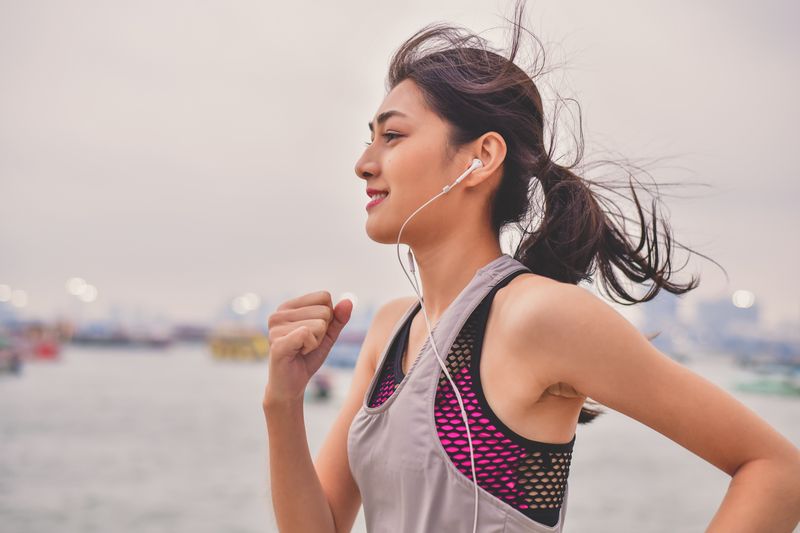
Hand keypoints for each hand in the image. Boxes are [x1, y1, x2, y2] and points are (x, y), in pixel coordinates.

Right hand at [263, 291, 352, 405]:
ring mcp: (276, 328)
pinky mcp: (278, 342)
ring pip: (319, 324)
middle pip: (324, 311)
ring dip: (316, 341)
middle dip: (322, 331)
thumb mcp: (328, 336)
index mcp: (288, 307)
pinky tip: (299, 353)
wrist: (291, 385)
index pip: (324, 297)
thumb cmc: (307, 358)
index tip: (313, 333)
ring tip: (301, 350)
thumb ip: (338, 318)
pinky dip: (311, 347)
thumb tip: (349, 301)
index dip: (327, 318)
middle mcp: (278, 314)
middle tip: (307, 344)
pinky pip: (308, 334)